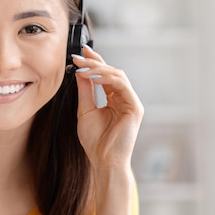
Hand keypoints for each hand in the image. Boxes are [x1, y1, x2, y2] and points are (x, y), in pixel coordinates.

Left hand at [73, 45, 143, 177]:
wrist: (105, 161)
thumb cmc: (95, 141)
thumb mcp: (85, 111)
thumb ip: (85, 91)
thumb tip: (80, 71)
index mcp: (113, 100)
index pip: (104, 76)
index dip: (93, 62)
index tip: (80, 53)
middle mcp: (124, 98)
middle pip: (111, 72)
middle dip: (95, 62)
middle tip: (79, 55)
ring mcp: (131, 102)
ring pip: (118, 75)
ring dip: (99, 69)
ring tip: (83, 67)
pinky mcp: (135, 107)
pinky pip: (123, 86)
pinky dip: (108, 79)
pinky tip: (94, 78)